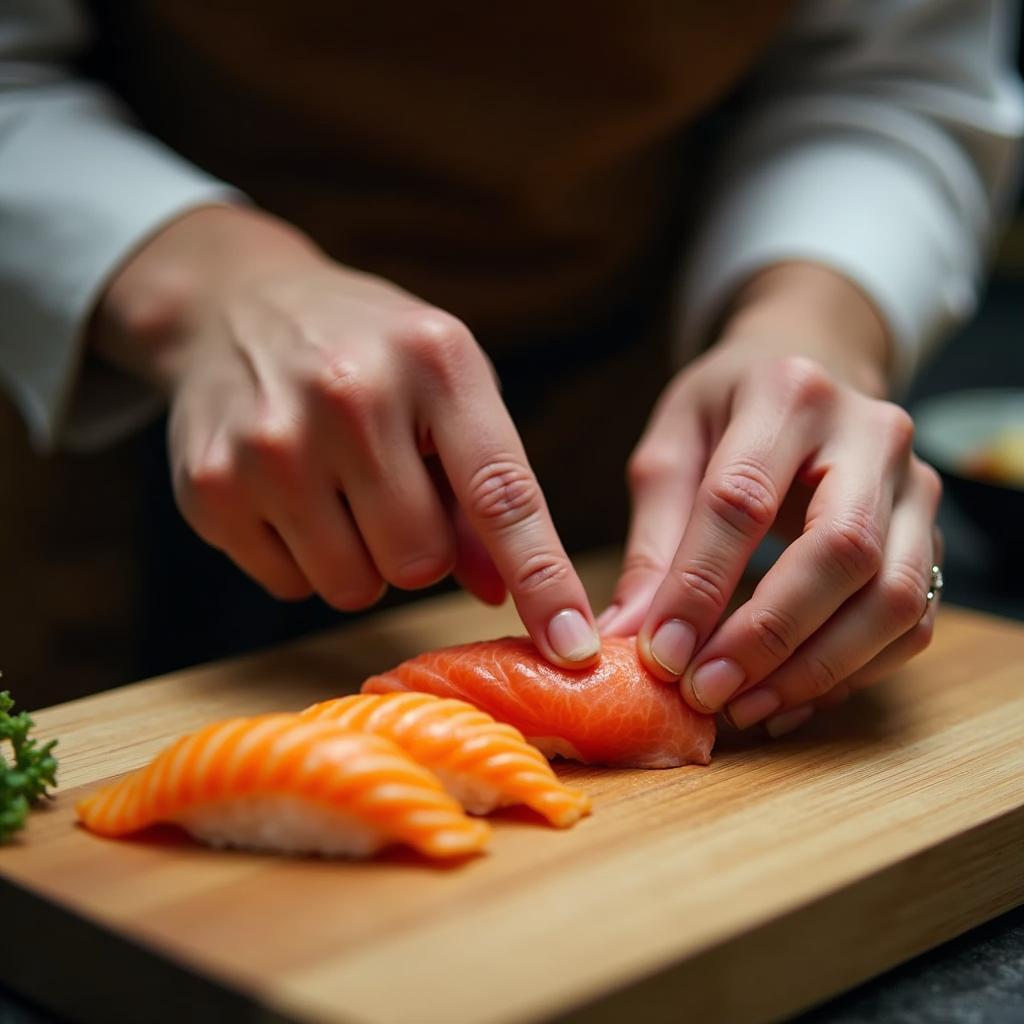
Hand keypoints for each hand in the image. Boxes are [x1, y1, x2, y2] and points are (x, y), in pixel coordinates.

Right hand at [91, 206, 599, 665]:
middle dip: (420, 550)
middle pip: (419, 563)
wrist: (232, 306)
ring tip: (340, 491)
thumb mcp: (444, 383)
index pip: (501, 493)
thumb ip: (484, 482)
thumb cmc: (366, 351)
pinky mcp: (211, 488)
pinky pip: (290, 586)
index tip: (574, 648)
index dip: (543, 579)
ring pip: (353, 587)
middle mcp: (350, 396)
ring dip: (362, 562)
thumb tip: (500, 592)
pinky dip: (303, 559)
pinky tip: (289, 494)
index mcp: (434, 361)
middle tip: (394, 494)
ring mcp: (271, 444)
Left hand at [599, 264, 941, 734]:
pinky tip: (788, 699)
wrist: (812, 370)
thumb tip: (623, 637)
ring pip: (894, 597)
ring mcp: (916, 486)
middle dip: (768, 636)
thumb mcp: (671, 449)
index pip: (744, 499)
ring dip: (816, 670)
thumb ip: (653, 542)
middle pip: (841, 551)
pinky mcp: (933, 534)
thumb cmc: (728, 409)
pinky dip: (852, 674)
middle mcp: (871, 435)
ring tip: (743, 707)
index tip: (660, 653)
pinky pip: (913, 622)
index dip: (700, 585)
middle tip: (704, 691)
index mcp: (787, 394)